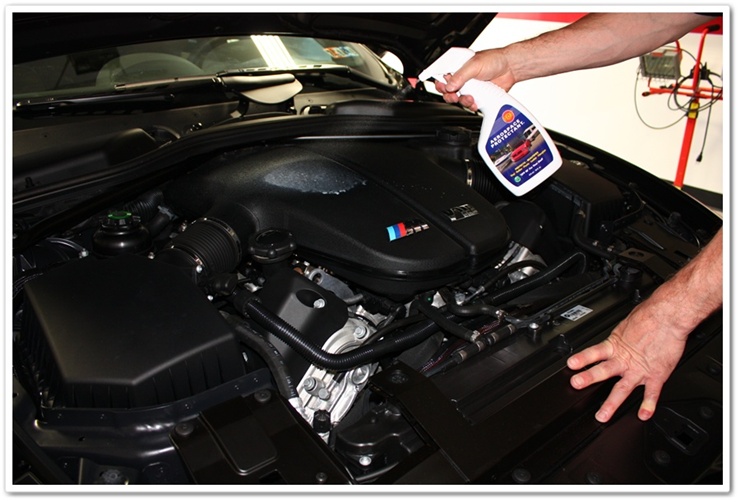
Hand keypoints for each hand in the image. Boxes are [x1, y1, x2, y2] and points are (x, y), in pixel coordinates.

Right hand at [433, 48, 516, 110]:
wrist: (510, 68)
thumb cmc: (494, 60)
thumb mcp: (474, 65)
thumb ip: (460, 75)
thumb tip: (450, 85)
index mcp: (458, 67)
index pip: (442, 76)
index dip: (439, 82)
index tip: (441, 87)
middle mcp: (462, 78)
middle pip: (448, 91)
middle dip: (450, 95)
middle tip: (454, 95)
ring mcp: (470, 88)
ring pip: (458, 100)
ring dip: (462, 101)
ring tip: (470, 98)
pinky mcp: (477, 97)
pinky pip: (470, 105)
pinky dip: (472, 106)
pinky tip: (476, 102)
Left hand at [567, 227, 721, 422]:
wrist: (669, 315)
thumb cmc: (651, 315)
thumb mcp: (628, 323)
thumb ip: (622, 334)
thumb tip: (620, 334)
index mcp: (616, 345)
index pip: (594, 353)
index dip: (582, 359)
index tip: (570, 365)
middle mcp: (625, 359)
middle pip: (603, 371)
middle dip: (588, 378)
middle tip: (576, 384)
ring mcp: (640, 369)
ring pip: (622, 389)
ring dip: (611, 403)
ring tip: (602, 414)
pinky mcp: (657, 374)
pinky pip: (652, 393)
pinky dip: (648, 405)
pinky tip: (643, 415)